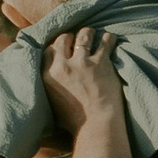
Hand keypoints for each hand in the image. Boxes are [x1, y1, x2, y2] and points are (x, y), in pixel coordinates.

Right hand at [39, 25, 121, 139]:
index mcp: (47, 75)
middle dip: (70, 37)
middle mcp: (63, 65)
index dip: (56, 46)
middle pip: (63, 39)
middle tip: (76, 38)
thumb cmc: (74, 121)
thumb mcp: (51, 102)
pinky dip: (108, 38)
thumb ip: (49, 86)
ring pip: (83, 36)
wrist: (95, 126)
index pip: (48, 50)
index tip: (62, 46)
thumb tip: (50, 79)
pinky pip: (105, 42)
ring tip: (92, 32)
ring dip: (88, 32)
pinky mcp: (101, 63)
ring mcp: (83, 62)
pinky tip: (109, 37)